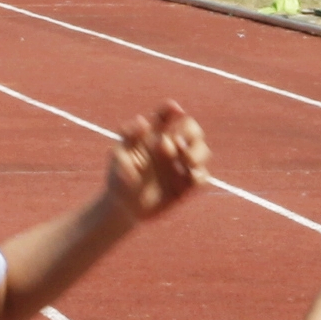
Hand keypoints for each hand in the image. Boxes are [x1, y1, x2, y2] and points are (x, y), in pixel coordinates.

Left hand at [104, 99, 208, 221]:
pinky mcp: (186, 185)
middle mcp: (171, 148)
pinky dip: (200, 175)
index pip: (166, 116)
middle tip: (176, 144)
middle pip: (192, 129)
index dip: (173, 109)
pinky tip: (189, 178)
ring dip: (198, 152)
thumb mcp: (118, 157)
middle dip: (190, 133)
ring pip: (203, 150)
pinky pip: (202, 176)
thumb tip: (143, 120)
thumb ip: (128, 138)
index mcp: (153, 136)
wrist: (123, 210)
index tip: (176, 111)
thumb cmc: (117, 180)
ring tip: (186, 161)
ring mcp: (180, 166)